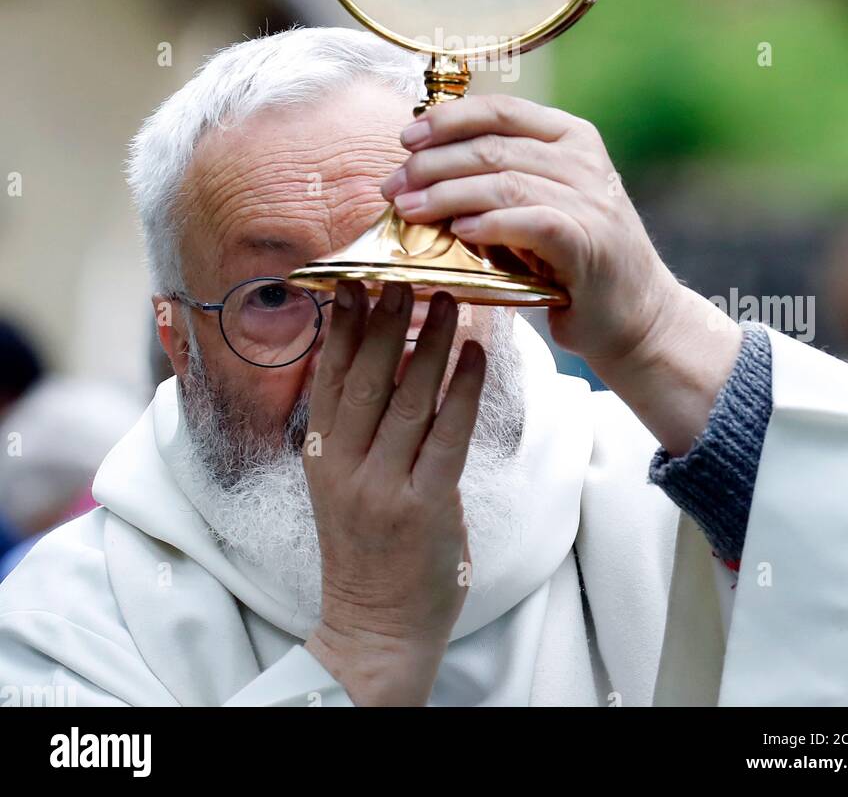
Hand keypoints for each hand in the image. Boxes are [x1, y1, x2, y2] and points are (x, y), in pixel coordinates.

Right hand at [303, 279, 484, 706]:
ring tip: (447, 298)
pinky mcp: (425, 508)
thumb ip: (356, 424)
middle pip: (366, 379)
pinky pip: (448, 438)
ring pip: (408, 401)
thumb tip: (378, 354)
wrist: (377, 624)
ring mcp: (384, 488)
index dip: (343, 326)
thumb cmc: (366, 544)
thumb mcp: (342, 480)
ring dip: (430, 344)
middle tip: (402, 273)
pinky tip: (474, 356)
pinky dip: (462, 392)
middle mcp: (345, 468)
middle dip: (385, 321)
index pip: (330, 377)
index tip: (354, 280)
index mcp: (322, 455)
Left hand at [382, 94, 674, 367]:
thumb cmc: (575, 260)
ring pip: (504, 181)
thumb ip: (502, 176)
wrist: (639, 316)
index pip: (501, 110)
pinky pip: (531, 221)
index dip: (448, 119)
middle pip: (493, 146)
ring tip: (409, 209)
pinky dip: (490, 223)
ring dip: (447, 194)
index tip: (406, 137)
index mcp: (572, 137)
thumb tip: (421, 168)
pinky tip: (457, 230)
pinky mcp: (589, 242)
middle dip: (433, 163)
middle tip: (393, 185)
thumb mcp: (544, 201)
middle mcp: (585, 160)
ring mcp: (590, 200)